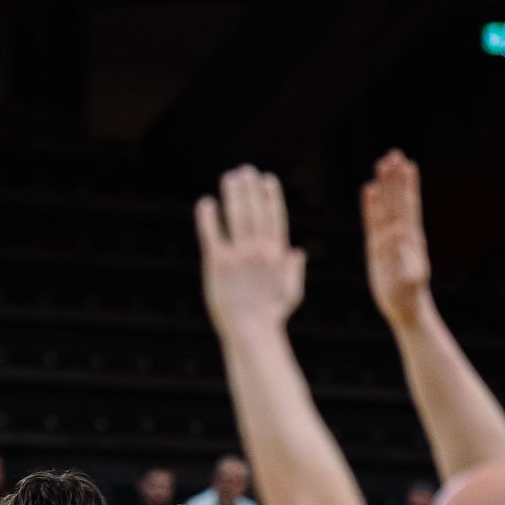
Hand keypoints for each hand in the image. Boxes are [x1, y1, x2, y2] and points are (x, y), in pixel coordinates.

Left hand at [195, 166, 305, 339]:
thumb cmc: (270, 317)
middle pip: (255, 209)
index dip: (271, 195)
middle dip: (250, 187)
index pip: (276, 216)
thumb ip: (294, 271)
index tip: (267, 179)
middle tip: (244, 171)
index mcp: (278, 254)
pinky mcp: (217, 263)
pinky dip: (208, 216)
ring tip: (229, 178)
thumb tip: (298, 252)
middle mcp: (259, 250)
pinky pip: (211, 233)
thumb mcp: (291, 294)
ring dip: (233, 193)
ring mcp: (238, 255)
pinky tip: (206, 203)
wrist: (250, 333)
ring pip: (235, 215)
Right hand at [361, 150, 431, 332]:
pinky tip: (368, 190)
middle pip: (397, 201)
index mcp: (409, 240)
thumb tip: (400, 238)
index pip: (406, 207)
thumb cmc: (407, 297)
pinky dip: (371, 205)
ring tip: (384, 163)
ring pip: (387, 207)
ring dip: (386, 186)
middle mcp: (401, 235)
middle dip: (395, 178)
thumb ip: (404, 259)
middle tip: (394, 154)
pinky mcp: (378, 246)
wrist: (406, 308)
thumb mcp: (407, 280)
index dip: (405, 186)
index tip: (405, 165)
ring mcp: (389, 239)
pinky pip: (373, 221)